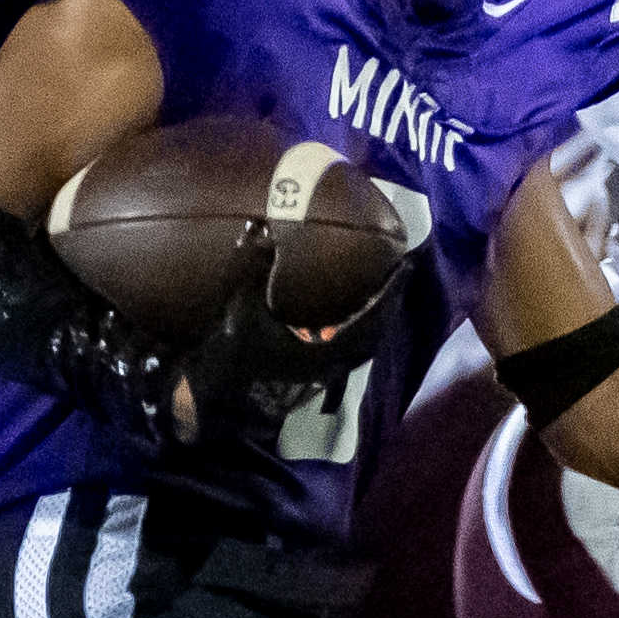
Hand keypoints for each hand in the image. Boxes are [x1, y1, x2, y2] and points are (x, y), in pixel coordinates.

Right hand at [170, 228, 390, 444]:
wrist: (215, 390)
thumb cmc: (228, 351)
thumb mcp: (240, 306)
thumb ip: (253, 267)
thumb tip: (260, 227)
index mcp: (322, 352)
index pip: (369, 319)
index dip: (389, 293)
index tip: (404, 267)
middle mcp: (329, 365)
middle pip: (375, 332)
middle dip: (388, 301)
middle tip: (398, 270)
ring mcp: (323, 372)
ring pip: (365, 343)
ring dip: (376, 315)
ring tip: (383, 285)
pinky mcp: (315, 371)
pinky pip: (351, 347)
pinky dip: (360, 327)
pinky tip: (355, 308)